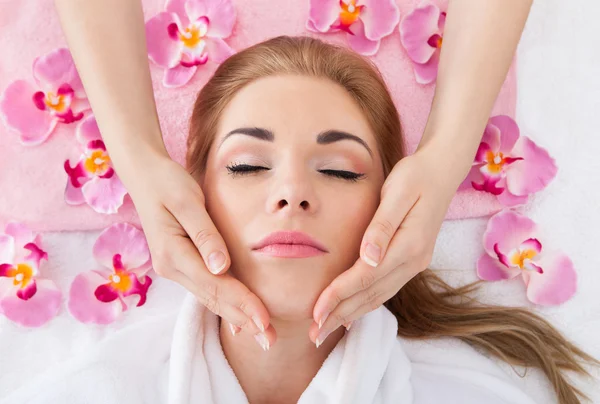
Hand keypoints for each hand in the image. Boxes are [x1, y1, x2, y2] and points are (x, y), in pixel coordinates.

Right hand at [122, 150, 270, 338]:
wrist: (144, 175)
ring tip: (261, 334)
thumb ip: (205, 234)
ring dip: (236, 317)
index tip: (264, 320)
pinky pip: (206, 289)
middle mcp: (172, 267)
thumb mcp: (187, 201)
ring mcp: (174, 268)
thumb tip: (221, 267)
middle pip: (214, 299)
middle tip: (270, 340)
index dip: (242, 303)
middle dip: (243, 320)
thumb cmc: (167, 182)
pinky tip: (238, 318)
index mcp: (173, 253)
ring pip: (210, 298)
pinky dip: (225, 304)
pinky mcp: (180, 264)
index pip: (216, 285)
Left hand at [309, 147, 462, 344]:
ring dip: (350, 314)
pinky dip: (365, 304)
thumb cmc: (416, 175)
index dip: (339, 296)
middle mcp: (414, 261)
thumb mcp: (398, 191)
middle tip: (314, 334)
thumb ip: (382, 226)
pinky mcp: (411, 261)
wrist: (442, 172)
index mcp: (409, 245)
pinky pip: (385, 289)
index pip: (366, 277)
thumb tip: (367, 258)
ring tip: (325, 329)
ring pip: (378, 296)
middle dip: (340, 314)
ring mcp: (414, 263)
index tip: (316, 312)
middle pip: (370, 294)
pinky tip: (351, 315)